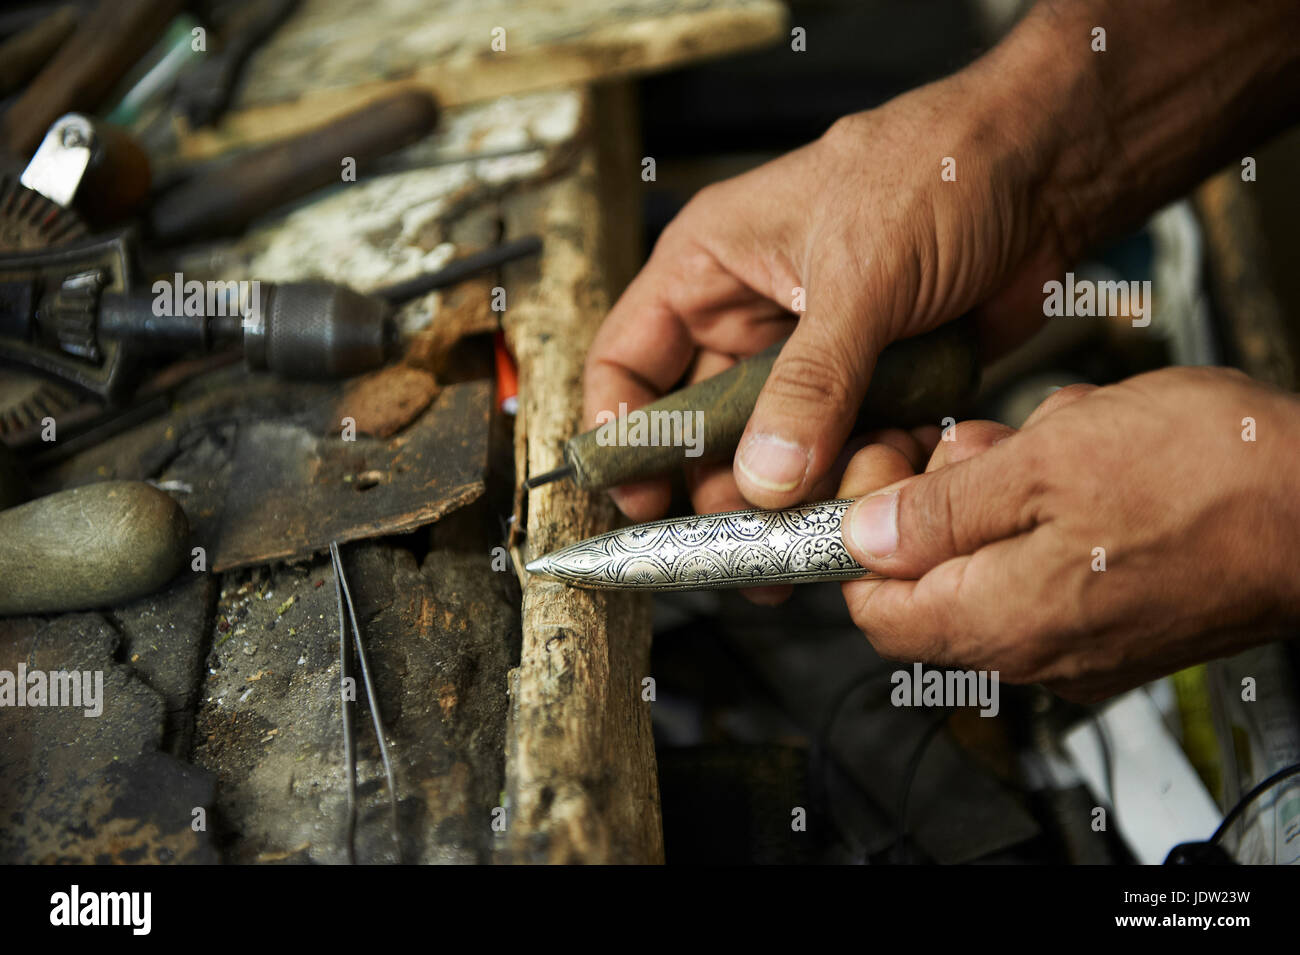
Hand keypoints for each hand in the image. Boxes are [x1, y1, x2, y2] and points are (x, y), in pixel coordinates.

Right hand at [583, 46, 1073, 522]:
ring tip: (825, 514)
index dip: (623, 435)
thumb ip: (809, 383)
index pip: (627, 362)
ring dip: (801, 490)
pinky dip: (863, 473)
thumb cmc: (938, 172)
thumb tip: (764, 478)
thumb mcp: (858, 275)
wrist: (1046, 173)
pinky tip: (888, 473)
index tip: (639, 499)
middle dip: (721, 487)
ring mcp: (809, 359)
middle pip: (700, 429)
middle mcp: (748, 318)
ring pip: (775, 453)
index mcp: (709, 267)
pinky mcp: (868, 387)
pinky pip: (843, 453)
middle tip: (740, 540)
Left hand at [837, 367, 1299, 700]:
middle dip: (939, 499)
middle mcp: (1036, 651)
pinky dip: (1049, 508)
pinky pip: (1050, 564)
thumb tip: (862, 537)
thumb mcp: (1046, 464)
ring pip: (994, 561)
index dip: (856, 539)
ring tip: (1048, 441)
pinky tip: (1087, 462)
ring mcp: (1082, 642)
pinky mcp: (1122, 620)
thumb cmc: (1210, 479)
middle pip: (933, 580)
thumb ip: (941, 512)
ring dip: (1001, 492)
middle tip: (973, 444)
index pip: (875, 609)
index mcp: (1002, 622)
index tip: (877, 477)